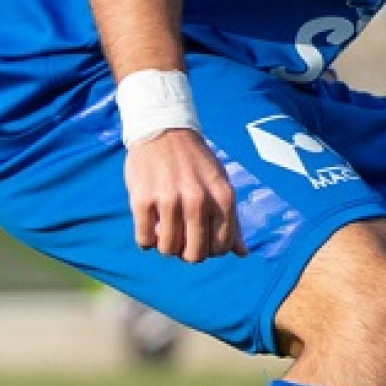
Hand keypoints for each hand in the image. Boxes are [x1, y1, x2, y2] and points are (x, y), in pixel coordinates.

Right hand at [124, 129, 246, 262]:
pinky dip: (146, 240)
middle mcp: (197, 200)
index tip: (200, 238)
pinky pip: (144, 240)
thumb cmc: (195, 162)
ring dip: (165, 246)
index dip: (209, 250)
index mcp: (222, 197)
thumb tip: (243, 254)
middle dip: (187, 253)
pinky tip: (150, 225)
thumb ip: (232, 220)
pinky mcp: (142, 199)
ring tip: (165, 229)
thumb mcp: (221, 185)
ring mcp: (169, 200)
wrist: (163, 129)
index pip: (220, 248)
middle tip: (181, 238)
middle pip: (194, 255)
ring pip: (168, 250)